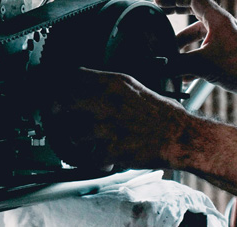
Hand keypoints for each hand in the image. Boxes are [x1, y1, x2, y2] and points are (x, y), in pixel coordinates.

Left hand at [46, 67, 187, 169]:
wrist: (181, 136)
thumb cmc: (163, 113)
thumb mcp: (137, 89)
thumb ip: (113, 87)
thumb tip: (91, 86)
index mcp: (115, 84)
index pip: (75, 75)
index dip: (62, 82)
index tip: (56, 88)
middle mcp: (107, 102)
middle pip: (64, 101)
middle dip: (55, 108)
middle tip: (54, 113)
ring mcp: (108, 127)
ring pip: (73, 133)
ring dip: (76, 139)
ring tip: (85, 140)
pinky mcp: (112, 150)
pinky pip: (91, 158)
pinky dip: (95, 160)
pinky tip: (103, 157)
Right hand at [156, 0, 236, 95]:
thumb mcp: (202, 64)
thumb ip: (178, 64)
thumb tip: (160, 67)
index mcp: (218, 19)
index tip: (158, 1)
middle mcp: (222, 25)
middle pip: (194, 12)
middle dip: (175, 15)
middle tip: (159, 17)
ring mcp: (225, 38)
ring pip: (198, 34)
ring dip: (182, 43)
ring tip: (169, 54)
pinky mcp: (226, 52)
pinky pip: (204, 49)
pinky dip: (192, 57)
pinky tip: (183, 75)